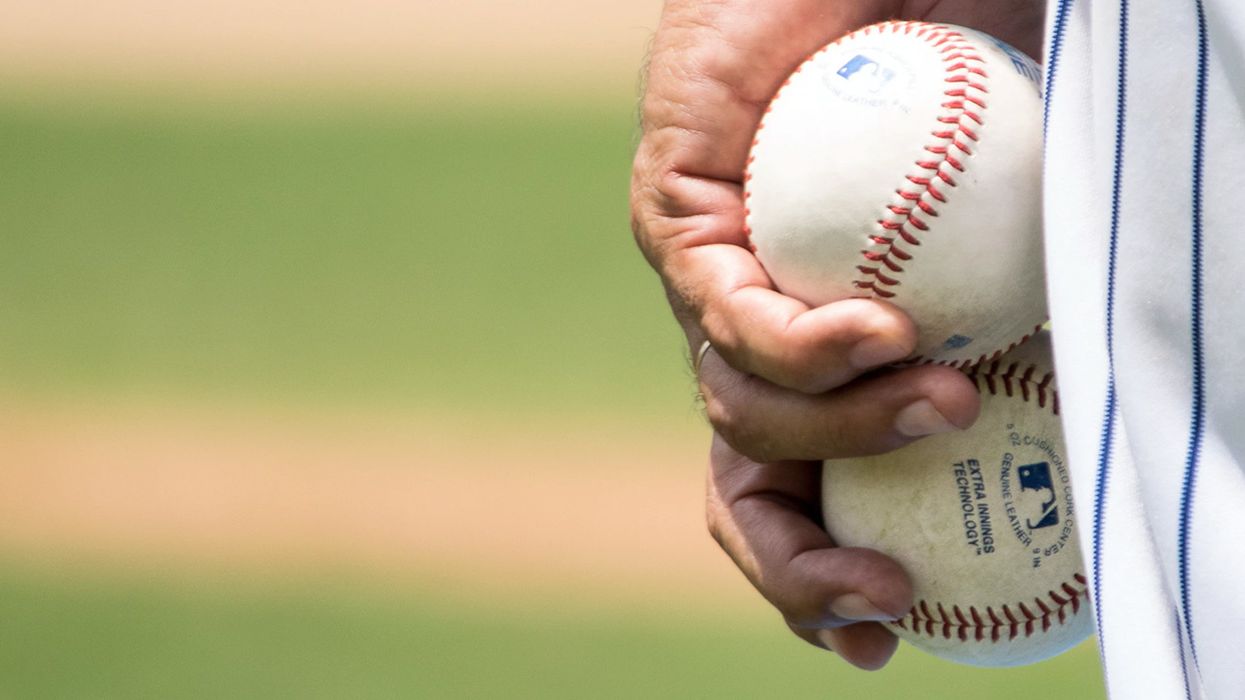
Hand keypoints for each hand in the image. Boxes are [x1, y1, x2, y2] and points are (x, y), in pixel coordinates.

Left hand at [632, 0, 1043, 668]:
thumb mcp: (1040, 209)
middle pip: (748, 490)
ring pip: (742, 418)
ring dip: (848, 439)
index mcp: (829, 359)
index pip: (809, 494)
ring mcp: (714, 286)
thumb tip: (1142, 376)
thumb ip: (1067, 292)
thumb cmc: (966, 74)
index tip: (900, 623)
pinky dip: (808, 348)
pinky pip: (727, 317)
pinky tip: (884, 328)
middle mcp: (760, 337)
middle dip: (803, 570)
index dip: (834, 575)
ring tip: (944, 400)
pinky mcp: (677, 221)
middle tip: (885, 601)